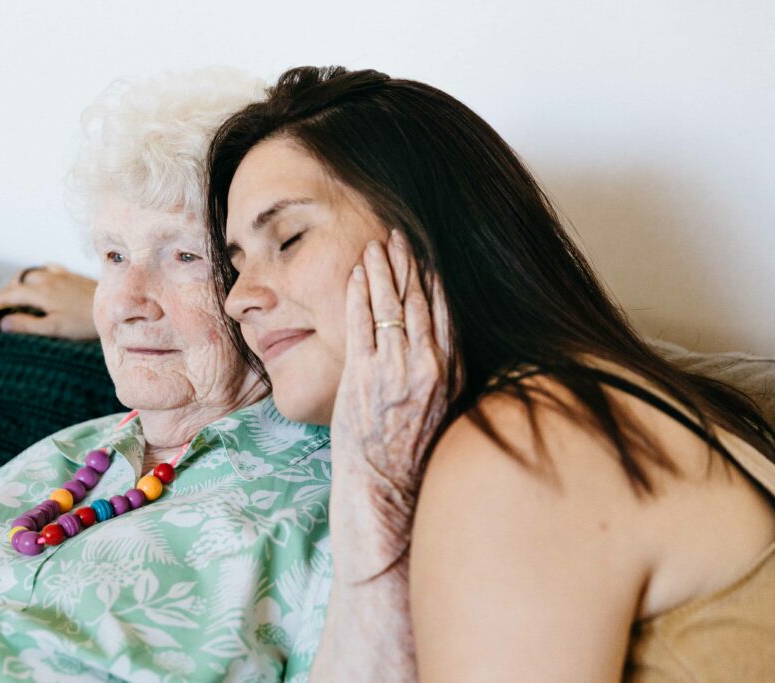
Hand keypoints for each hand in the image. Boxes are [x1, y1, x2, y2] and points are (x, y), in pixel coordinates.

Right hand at [0, 264, 98, 339]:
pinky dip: (38, 274)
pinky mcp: (72, 276)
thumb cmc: (84, 323)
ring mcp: (60, 276)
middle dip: (3, 293)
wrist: (113, 308)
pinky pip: (48, 269)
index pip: (7, 295)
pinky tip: (41, 280)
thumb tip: (2, 322)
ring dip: (19, 282)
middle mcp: (47, 280)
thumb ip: (28, 325)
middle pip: (17, 283)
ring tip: (14, 296)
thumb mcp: (54, 328)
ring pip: (31, 273)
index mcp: (40, 293)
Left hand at [330, 230, 451, 580]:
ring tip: (377, 243)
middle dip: (410, 264)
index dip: (434, 281)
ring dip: (384, 270)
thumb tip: (438, 351)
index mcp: (451, 374)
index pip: (444, 314)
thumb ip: (441, 376)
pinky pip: (362, 323)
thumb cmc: (409, 454)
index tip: (426, 257)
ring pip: (393, 306)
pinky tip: (357, 272)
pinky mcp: (364, 374)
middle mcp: (429, 367)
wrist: (386, 489)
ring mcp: (396, 369)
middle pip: (421, 302)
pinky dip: (361, 293)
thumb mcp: (440, 411)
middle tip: (401, 236)